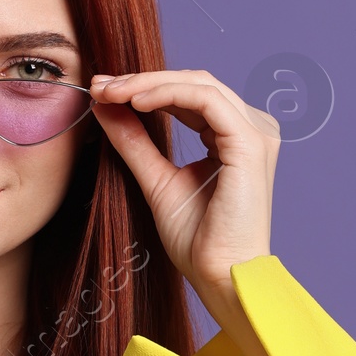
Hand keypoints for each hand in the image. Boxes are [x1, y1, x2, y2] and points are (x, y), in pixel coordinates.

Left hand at [88, 67, 278, 319]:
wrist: (221, 275)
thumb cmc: (199, 240)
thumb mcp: (156, 180)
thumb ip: (135, 142)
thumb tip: (104, 106)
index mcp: (233, 137)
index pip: (188, 96)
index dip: (144, 88)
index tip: (102, 91)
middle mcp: (251, 129)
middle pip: (193, 83)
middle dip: (141, 80)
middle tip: (100, 86)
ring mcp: (255, 133)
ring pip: (198, 84)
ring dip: (148, 83)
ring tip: (111, 92)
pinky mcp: (249, 143)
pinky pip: (205, 100)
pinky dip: (167, 94)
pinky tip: (136, 102)